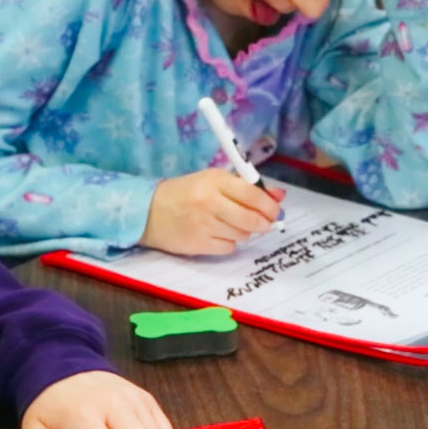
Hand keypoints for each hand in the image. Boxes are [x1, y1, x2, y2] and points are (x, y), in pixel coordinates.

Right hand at [141, 168, 283, 255]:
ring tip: (230, 223)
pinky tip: (217, 234)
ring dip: (244, 231)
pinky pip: (229, 247)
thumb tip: (279, 195)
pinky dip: (229, 242)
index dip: (269, 205)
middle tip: (264, 222)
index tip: (274, 210)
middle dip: (263, 222)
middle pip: (252, 219)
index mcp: (214, 180)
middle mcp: (210, 202)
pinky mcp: (199, 244)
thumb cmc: (185, 193)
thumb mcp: (213, 181)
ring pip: (243, 234)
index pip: (253, 194)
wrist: (147, 212)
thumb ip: (246, 187)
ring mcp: (204, 225)